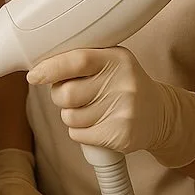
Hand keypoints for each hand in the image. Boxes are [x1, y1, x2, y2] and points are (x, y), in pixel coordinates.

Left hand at [27, 47, 194, 167]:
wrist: (161, 114)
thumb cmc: (124, 84)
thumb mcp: (110, 61)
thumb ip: (81, 60)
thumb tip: (40, 67)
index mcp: (116, 58)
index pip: (76, 61)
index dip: (50, 69)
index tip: (34, 76)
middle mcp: (122, 83)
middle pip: (66, 94)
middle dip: (60, 96)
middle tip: (73, 95)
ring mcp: (124, 110)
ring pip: (69, 117)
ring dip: (72, 115)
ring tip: (92, 109)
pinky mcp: (121, 135)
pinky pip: (78, 135)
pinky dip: (80, 132)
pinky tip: (98, 124)